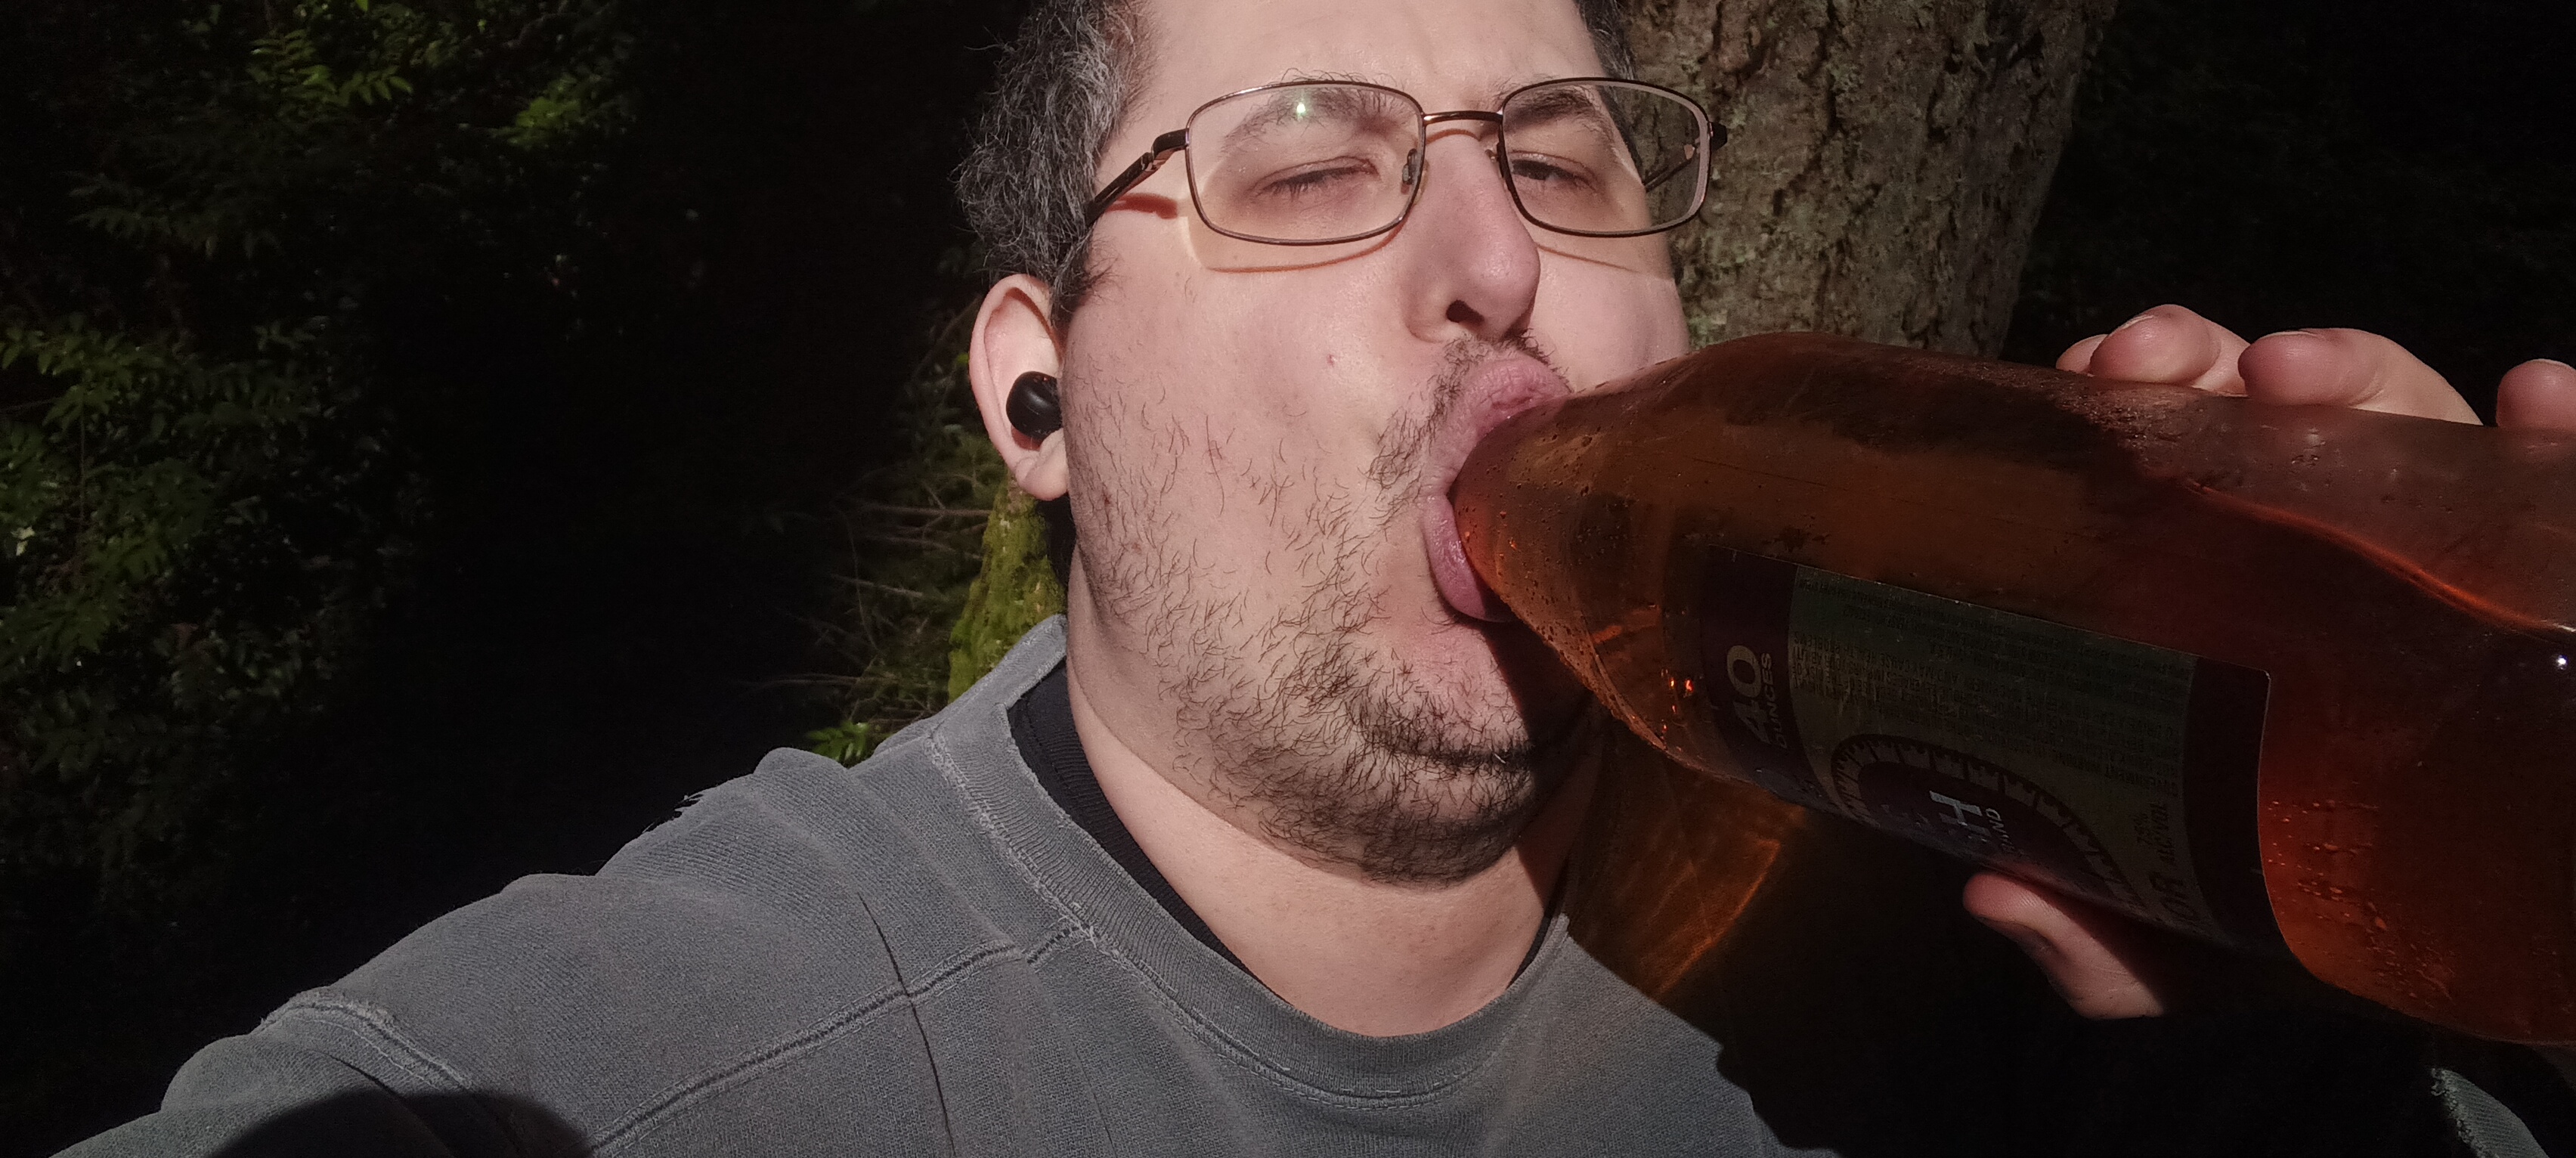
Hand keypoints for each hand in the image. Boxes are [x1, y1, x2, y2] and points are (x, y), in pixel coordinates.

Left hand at [1968, 304, 2575, 1019]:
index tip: (2087, 376)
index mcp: (2229, 592)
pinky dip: (2557, 436)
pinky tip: (2539, 402)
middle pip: (2271, 416)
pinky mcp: (2553, 588)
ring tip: (2292, 373)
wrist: (2477, 958)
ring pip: (2406, 418)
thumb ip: (2108, 939)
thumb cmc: (2314, 919)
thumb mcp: (2199, 944)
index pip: (2172, 457)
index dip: (2126, 395)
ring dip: (2351, 368)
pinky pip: (2566, 485)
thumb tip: (1995, 895)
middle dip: (2209, 360)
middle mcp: (2334, 549)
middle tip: (2157, 365)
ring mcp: (2451, 555)